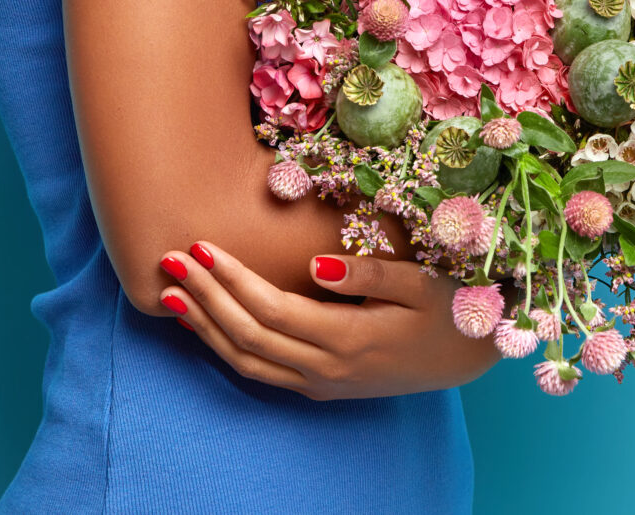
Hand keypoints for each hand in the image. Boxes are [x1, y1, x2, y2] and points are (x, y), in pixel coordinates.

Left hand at [158, 241, 497, 399]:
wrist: (467, 358)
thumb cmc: (449, 307)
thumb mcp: (420, 283)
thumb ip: (368, 274)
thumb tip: (315, 266)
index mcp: (349, 339)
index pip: (270, 309)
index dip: (231, 280)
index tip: (201, 247)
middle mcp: (326, 369)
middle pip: (247, 336)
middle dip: (203, 299)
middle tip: (168, 261)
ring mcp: (320, 384)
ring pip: (246, 362)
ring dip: (205, 327)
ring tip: (170, 295)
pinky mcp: (321, 388)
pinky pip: (261, 371)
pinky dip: (225, 347)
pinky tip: (207, 324)